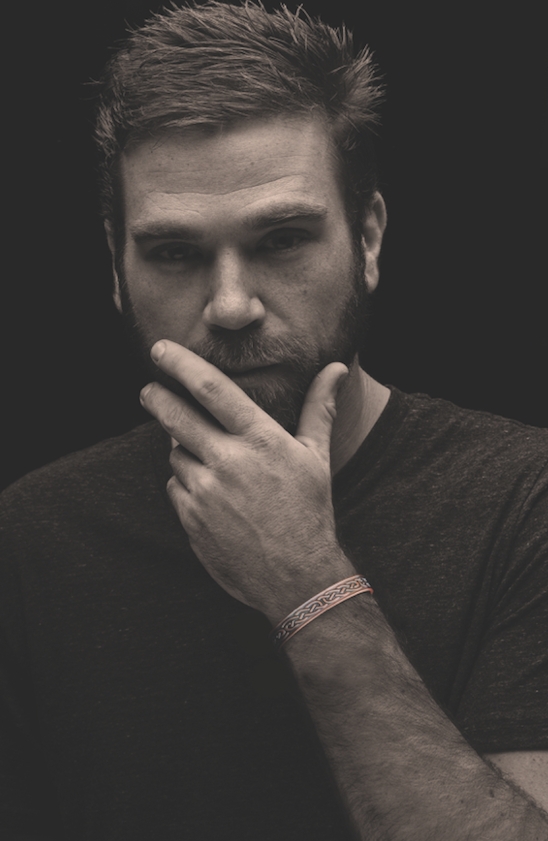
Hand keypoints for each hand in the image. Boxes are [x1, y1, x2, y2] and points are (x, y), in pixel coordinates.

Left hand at [139, 340, 354, 622]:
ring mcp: (206, 492)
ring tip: (208, 460)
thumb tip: (337, 367)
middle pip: (175, 416)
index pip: (212, 388)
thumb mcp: (316, 456)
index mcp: (260, 440)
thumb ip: (319, 407)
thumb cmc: (310, 511)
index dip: (182, 364)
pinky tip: (209, 492)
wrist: (296, 577)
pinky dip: (185, 482)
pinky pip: (175, 487)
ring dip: (182, 448)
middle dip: (156, 398)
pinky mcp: (190, 519)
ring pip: (176, 454)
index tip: (161, 349)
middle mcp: (228, 461)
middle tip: (148, 390)